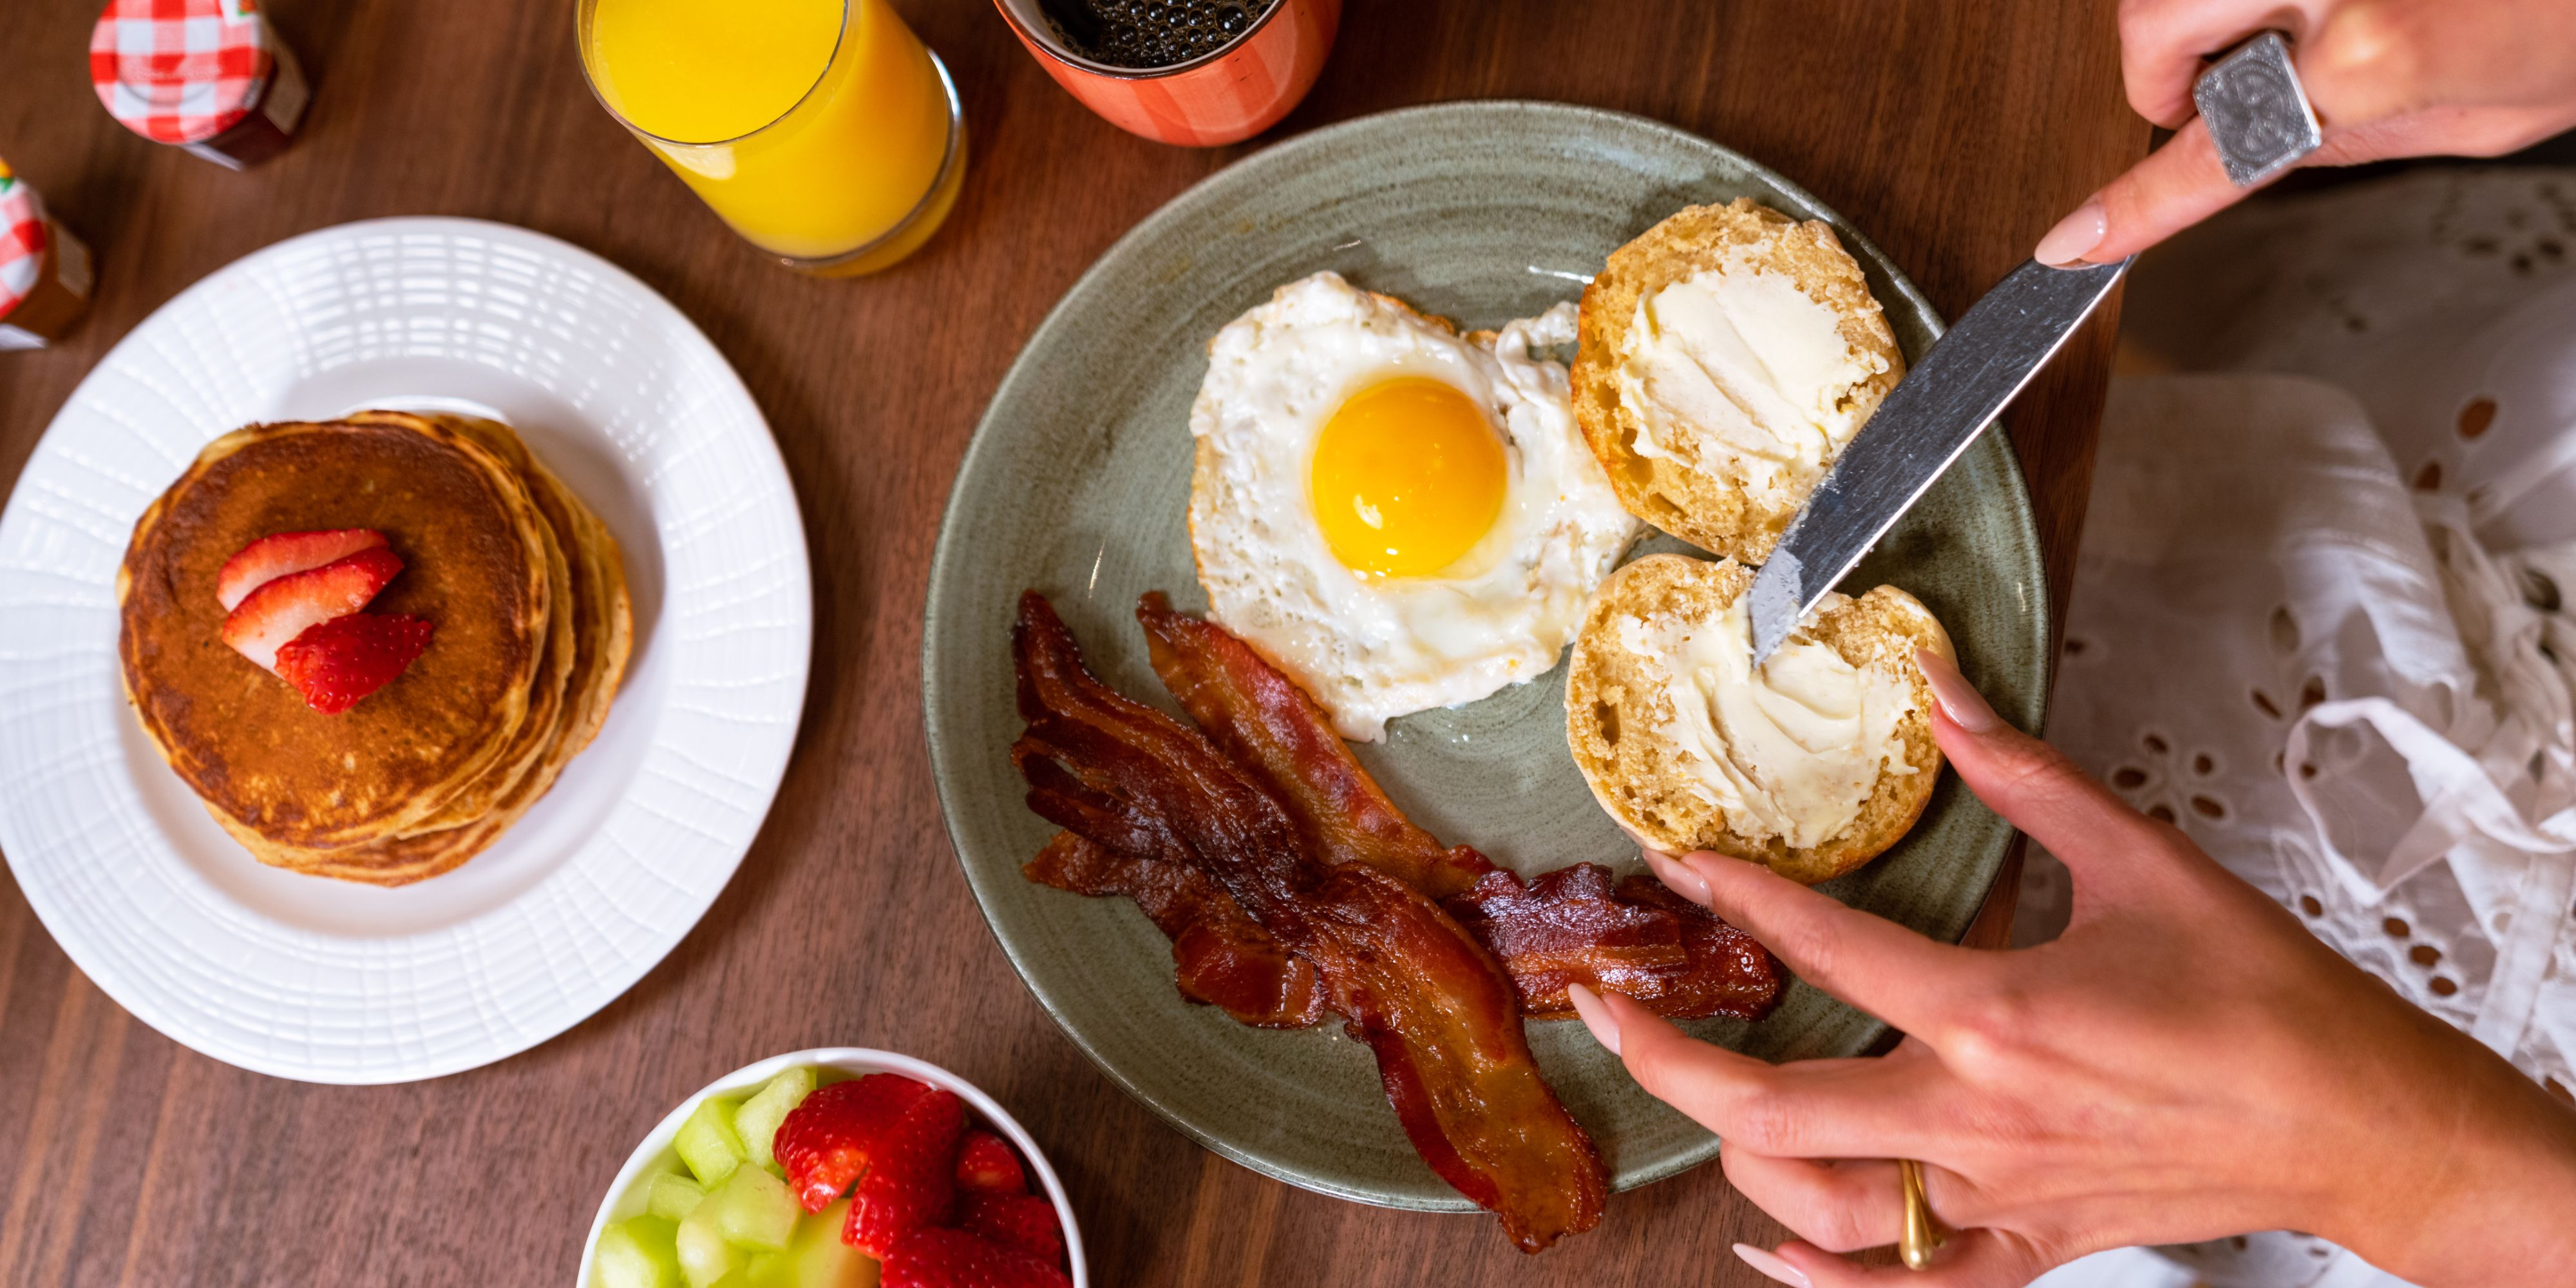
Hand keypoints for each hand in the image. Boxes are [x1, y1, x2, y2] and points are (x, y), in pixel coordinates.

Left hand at [1565, 650, 2575, 1286]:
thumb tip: (1943, 692)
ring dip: (1740, 1157)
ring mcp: (1999, 1195)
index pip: (1826, 949)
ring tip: (1699, 1098)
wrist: (2358, 1118)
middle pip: (1778, 1110)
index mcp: (1998, 1013)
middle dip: (1671, 1061)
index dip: (1735, 897)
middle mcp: (1980, 1117)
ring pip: (1826, 1209)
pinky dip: (1829, 1282)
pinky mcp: (2033, 1245)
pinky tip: (1773, 1249)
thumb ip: (2023, 775)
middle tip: (1611, 1009)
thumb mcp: (2140, 859)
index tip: (1677, 864)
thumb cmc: (2263, 997)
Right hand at [2034, 0, 2575, 265]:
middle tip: (2206, 94)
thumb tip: (2250, 146)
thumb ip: (2343, 137)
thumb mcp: (2478, 116)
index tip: (2071, 243)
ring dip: (2217, 7)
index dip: (2131, 207)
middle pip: (2151, 20)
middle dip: (2161, 65)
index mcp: (2373, 50)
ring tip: (2301, 25)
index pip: (2208, 150)